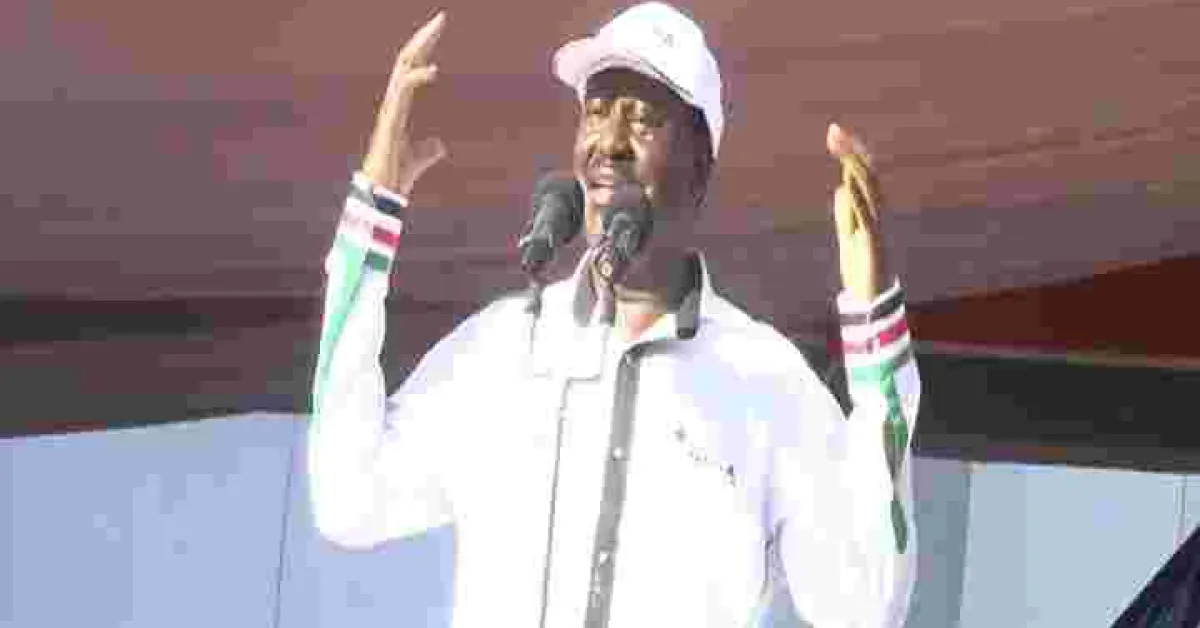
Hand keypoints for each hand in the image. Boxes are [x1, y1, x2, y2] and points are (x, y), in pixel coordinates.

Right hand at [361, 11, 448, 197]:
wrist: (386, 191)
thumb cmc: (399, 174)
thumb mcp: (422, 157)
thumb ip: (429, 149)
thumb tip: (440, 145)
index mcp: (401, 106)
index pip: (412, 67)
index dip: (425, 48)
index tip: (439, 30)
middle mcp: (393, 102)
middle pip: (407, 59)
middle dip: (424, 37)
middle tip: (441, 18)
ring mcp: (390, 108)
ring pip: (403, 66)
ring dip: (421, 46)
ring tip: (437, 28)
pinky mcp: (390, 119)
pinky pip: (403, 90)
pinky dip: (417, 77)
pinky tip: (434, 71)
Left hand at [827, 122, 888, 301]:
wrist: (871, 298)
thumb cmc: (861, 267)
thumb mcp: (848, 234)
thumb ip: (846, 212)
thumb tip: (842, 187)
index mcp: (870, 211)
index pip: (863, 174)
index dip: (851, 153)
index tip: (836, 132)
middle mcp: (877, 214)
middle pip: (867, 176)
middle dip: (851, 152)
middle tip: (835, 130)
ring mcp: (876, 227)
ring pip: (869, 192)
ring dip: (855, 169)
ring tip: (842, 148)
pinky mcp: (872, 243)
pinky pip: (865, 218)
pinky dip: (857, 200)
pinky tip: (847, 183)